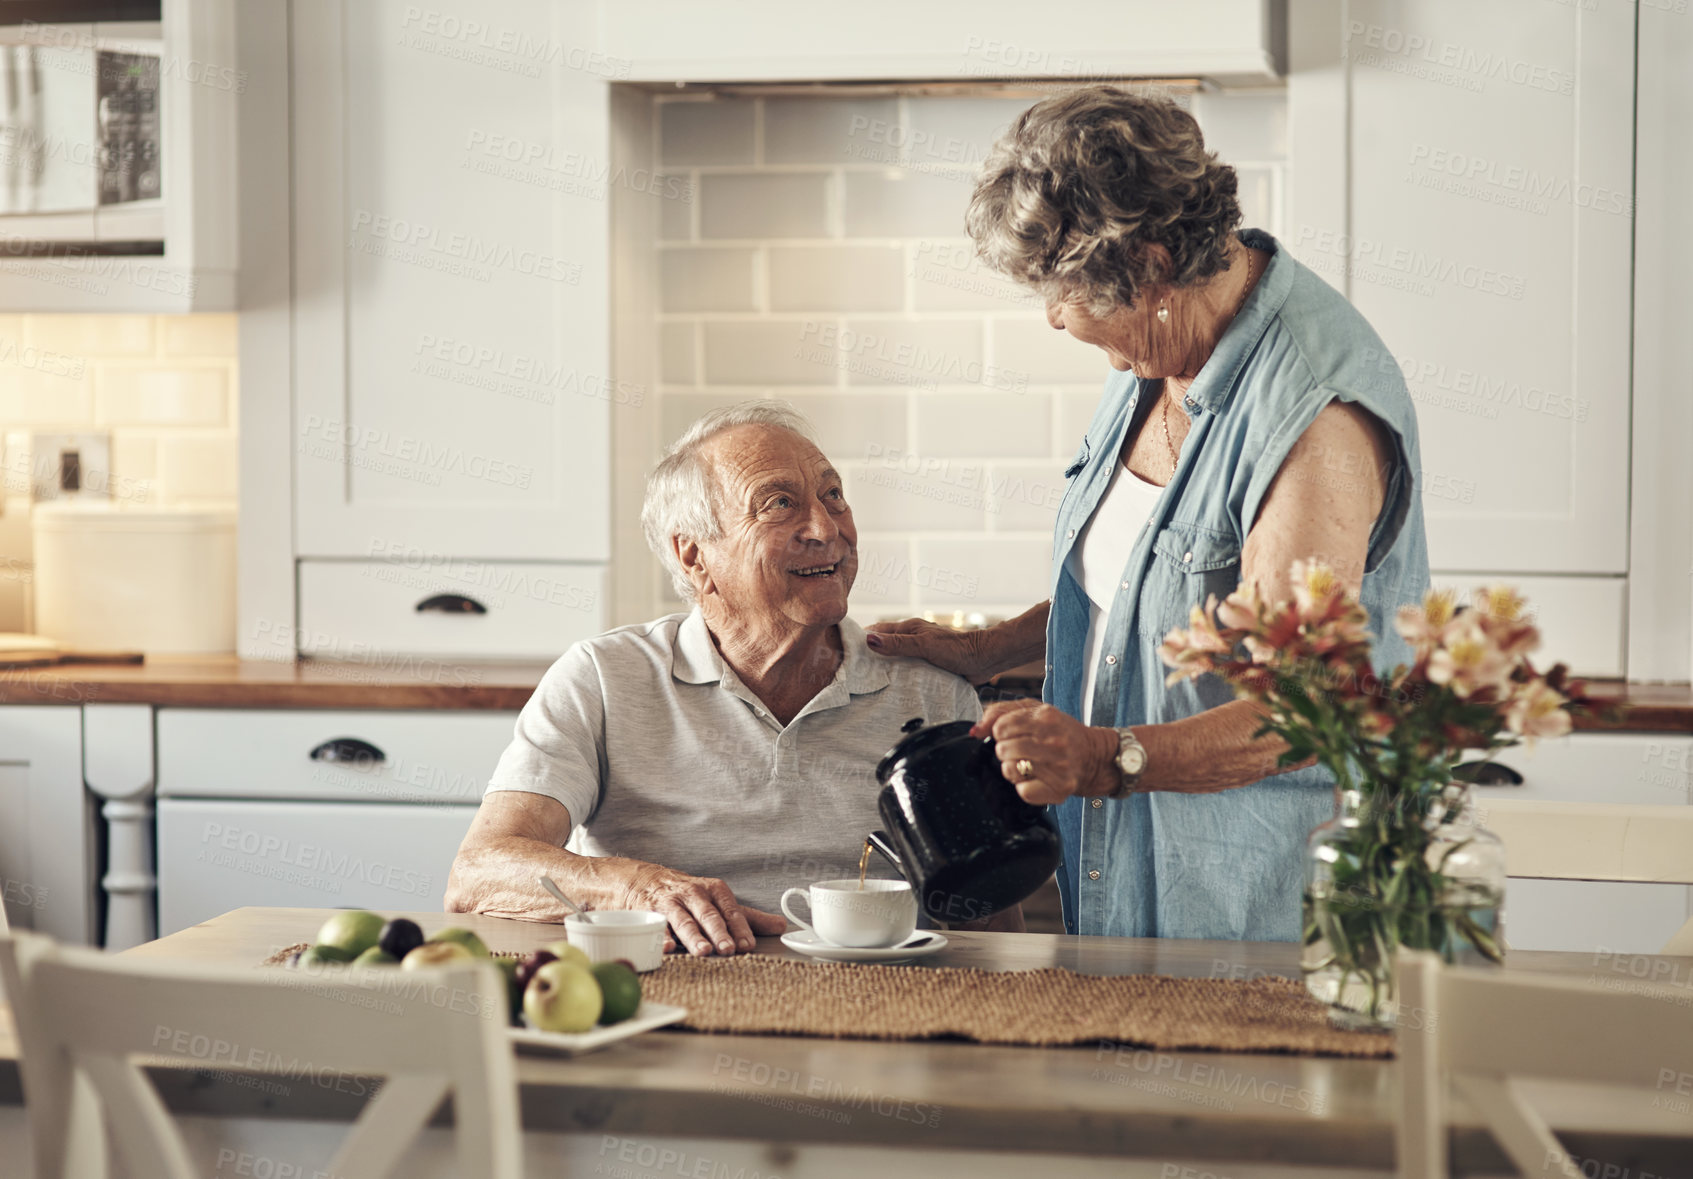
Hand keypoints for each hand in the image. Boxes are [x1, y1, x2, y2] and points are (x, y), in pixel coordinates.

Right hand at [612, 861, 786, 955]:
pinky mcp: (649, 913)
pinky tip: (667, 949)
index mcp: (714, 890)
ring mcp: (671, 903)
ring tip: (703, 951)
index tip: (748, 944)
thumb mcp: (719, 901)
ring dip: (693, 937)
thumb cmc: (689, 895)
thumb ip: (748, 917)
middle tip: (728, 949)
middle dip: (718, 932)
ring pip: (683, 921)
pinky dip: (661, 938)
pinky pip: (656, 927)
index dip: (739, 927)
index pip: (730, 910)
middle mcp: (693, 895)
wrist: (645, 880)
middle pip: (708, 915)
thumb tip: (780, 925)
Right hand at [864, 618, 999, 683]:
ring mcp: (920, 652)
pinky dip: (898, 677)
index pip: (877, 630)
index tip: (844, 651)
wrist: (985, 660)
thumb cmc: (957, 649)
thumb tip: (869, 640)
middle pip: (884, 646)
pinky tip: (891, 689)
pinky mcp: (928, 666)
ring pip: (895, 659)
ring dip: (884, 668)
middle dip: (868, 656)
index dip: (860, 639)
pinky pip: (908, 671)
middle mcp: (912, 638)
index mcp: (909, 628)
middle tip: (851, 672)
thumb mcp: (923, 645)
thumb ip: (897, 643)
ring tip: (866, 684)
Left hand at [972, 699, 1120, 804]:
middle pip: (1003, 749)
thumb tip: (975, 730)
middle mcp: (1055, 741)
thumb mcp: (1032, 711)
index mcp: (1047, 717)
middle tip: (1020, 751)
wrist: (1091, 755)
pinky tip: (1035, 778)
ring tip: (1027, 764)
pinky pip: (1023, 791)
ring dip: (1013, 768)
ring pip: (1009, 770)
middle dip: (1005, 750)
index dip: (1001, 732)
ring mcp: (1059, 766)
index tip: (1012, 734)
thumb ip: (1000, 713)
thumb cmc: (1057, 732)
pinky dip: (1024, 786)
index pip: (1001, 726)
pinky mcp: (1060, 788)